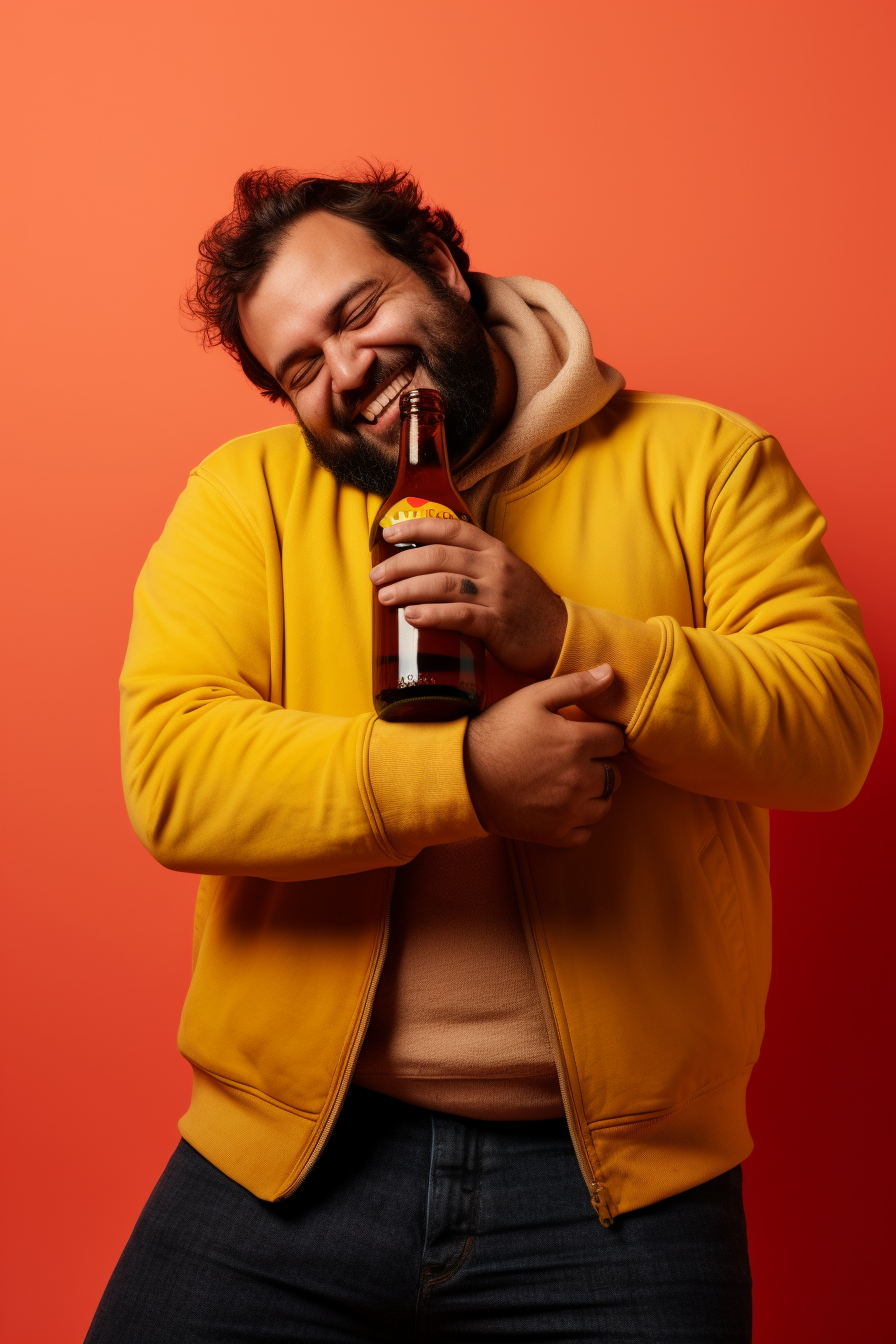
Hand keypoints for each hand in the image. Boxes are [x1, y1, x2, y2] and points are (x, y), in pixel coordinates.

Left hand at [371, 516, 566, 676]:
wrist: (559, 635)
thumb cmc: (523, 605)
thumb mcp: (502, 572)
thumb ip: (471, 564)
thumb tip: (422, 563)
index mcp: (494, 550)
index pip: (450, 529)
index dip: (416, 528)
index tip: (388, 534)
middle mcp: (495, 567)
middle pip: (439, 557)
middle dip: (401, 564)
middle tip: (376, 576)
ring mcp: (497, 596)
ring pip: (444, 584)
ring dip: (408, 589)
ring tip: (384, 597)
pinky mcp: (498, 625)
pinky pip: (460, 616)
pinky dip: (433, 615)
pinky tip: (412, 617)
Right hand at [463, 665, 623, 847]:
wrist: (460, 775)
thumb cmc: (496, 732)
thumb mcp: (532, 698)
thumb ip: (576, 685)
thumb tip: (611, 672)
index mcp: (577, 743)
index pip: (616, 740)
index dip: (602, 735)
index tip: (584, 736)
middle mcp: (578, 780)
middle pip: (614, 774)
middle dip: (600, 764)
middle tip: (573, 758)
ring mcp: (567, 811)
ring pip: (604, 804)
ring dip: (593, 794)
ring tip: (568, 782)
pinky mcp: (554, 834)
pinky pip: (586, 832)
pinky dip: (578, 821)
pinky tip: (560, 806)